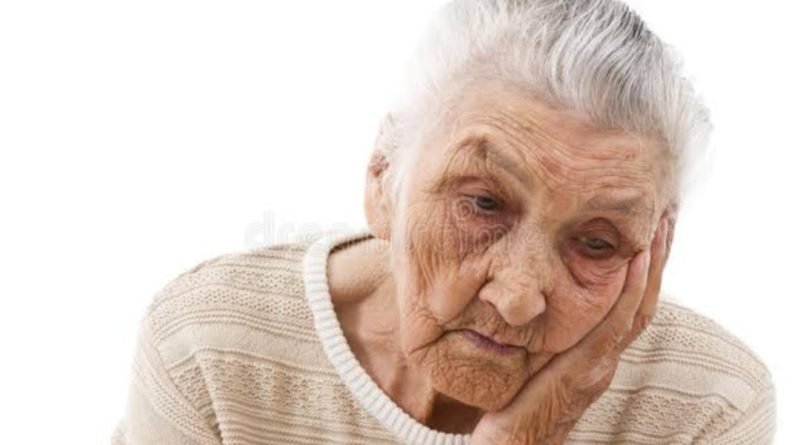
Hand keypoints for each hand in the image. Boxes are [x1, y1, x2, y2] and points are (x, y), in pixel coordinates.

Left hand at [470, 217, 670, 444]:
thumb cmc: (511, 402)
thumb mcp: (529, 355)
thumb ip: (538, 330)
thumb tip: (525, 291)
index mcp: (593, 350)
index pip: (628, 300)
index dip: (642, 265)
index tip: (646, 227)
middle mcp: (604, 354)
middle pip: (641, 296)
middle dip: (655, 256)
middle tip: (665, 212)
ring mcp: (599, 362)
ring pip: (636, 305)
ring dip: (651, 263)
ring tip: (661, 223)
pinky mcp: (586, 371)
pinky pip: (616, 322)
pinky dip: (630, 289)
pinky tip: (635, 257)